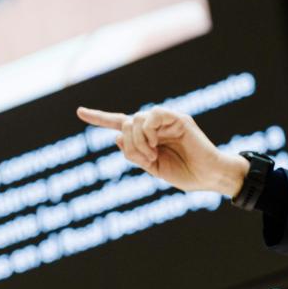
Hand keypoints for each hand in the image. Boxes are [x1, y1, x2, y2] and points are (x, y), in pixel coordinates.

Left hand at [76, 107, 247, 195]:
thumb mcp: (153, 168)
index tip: (80, 112)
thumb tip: (117, 137)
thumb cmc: (184, 174)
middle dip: (130, 145)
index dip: (99, 118)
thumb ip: (134, 154)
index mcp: (147, 138)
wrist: (208, 176)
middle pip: (125, 124)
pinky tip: (156, 144)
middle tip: (147, 159)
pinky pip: (152, 115)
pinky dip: (149, 131)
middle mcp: (155, 126)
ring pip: (136, 119)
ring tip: (153, 155)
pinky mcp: (177, 118)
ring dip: (139, 141)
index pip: (120, 123)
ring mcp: (166, 121)